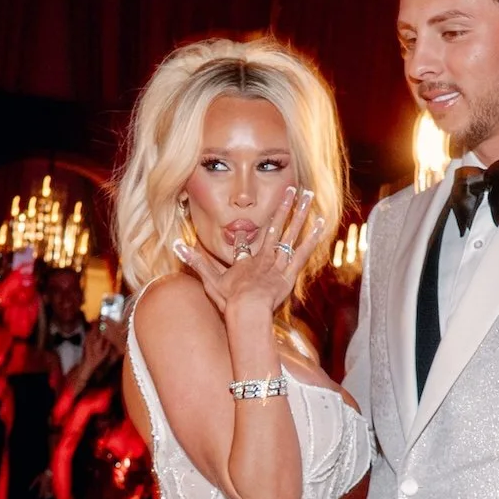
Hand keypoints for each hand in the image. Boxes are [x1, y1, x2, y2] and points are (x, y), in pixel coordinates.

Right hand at [179, 186, 324, 328]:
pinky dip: (312, 238)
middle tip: (293, 188)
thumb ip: (196, 262)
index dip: (245, 234)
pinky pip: (302, 252)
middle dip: (284, 207)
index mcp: (245, 260)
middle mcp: (263, 257)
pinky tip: (321, 223)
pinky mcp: (290, 272)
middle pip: (275, 226)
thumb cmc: (230, 299)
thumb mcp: (209, 280)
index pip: (245, 243)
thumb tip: (177, 245)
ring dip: (300, 214)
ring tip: (309, 196)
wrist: (248, 309)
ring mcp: (277, 263)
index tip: (242, 230)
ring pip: (290, 234)